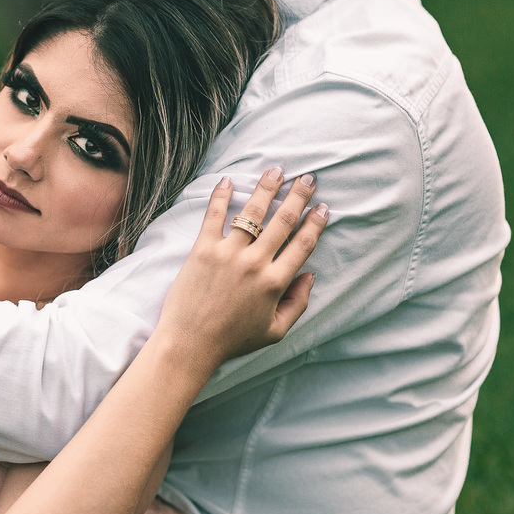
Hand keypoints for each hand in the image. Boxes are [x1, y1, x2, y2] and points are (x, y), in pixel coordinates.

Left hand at [159, 169, 327, 371]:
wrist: (190, 343)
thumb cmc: (232, 340)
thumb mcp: (275, 331)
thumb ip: (299, 303)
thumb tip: (311, 275)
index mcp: (275, 283)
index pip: (302, 245)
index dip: (316, 223)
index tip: (323, 207)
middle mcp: (255, 264)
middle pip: (283, 222)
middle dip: (298, 196)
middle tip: (308, 178)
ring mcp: (228, 254)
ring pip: (252, 212)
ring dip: (267, 188)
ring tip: (277, 170)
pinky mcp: (202, 250)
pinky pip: (213, 216)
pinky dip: (219, 196)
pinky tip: (228, 180)